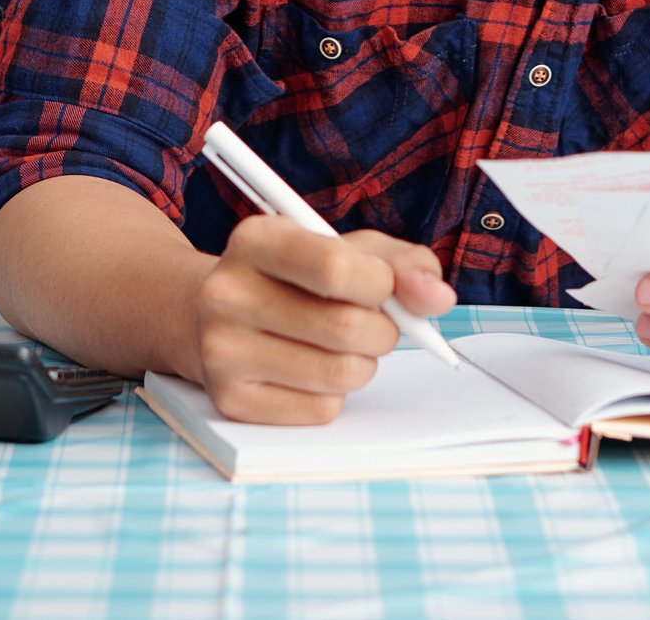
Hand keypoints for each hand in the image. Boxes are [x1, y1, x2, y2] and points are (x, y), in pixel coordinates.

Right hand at [194, 216, 457, 424]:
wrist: (211, 315)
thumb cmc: (295, 277)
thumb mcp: (343, 249)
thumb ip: (400, 262)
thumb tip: (439, 298)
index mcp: (254, 240)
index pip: (335, 268)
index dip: (380, 283)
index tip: (381, 285)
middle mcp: (226, 293)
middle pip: (346, 327)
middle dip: (382, 330)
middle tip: (371, 322)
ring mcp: (221, 351)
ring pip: (341, 373)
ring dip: (363, 363)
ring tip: (341, 346)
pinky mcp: (231, 401)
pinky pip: (321, 409)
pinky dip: (334, 393)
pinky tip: (310, 370)